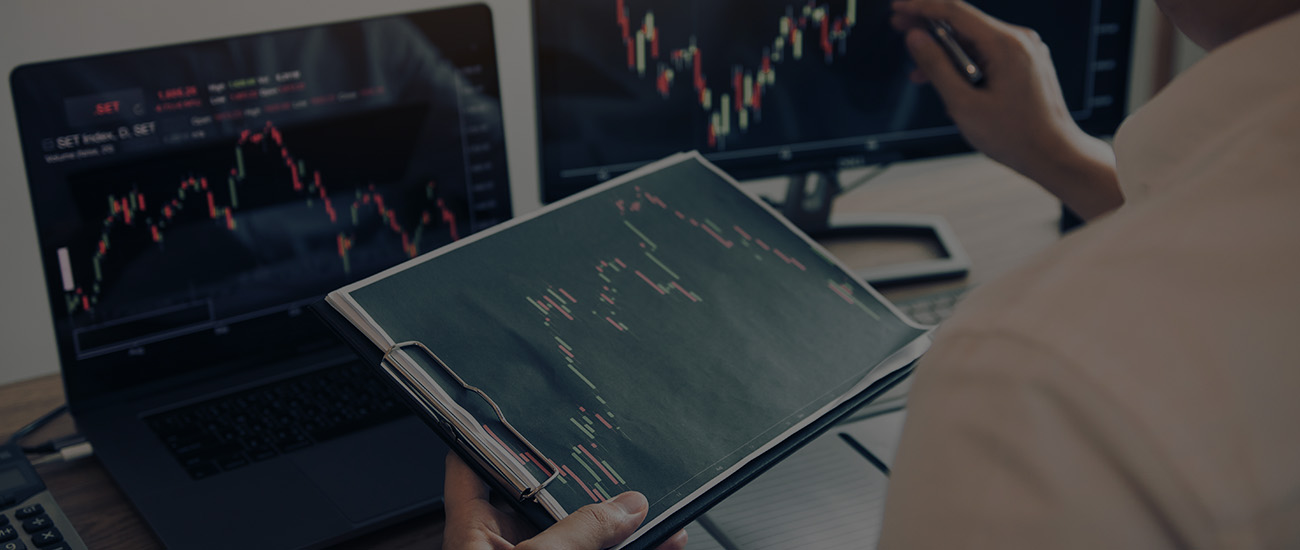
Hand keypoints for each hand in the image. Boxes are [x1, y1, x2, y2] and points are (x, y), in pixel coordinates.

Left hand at [442, 452, 687, 549]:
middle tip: (616, 462)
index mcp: (472, 533)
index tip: (514, 397)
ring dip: (621, 524)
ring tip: (657, 510)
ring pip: (583, 537)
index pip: (472, 462)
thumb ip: (579, 534)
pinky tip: (661, 543)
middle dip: (586, 484)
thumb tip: (625, 506)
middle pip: (543, 500)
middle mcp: (501, 549)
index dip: (488, 429)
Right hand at [891, 0, 1122, 219]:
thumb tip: (914, 37)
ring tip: (917, 70)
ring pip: (974, 41)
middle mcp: (1019, 40)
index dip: (921, 6)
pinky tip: (947, 82)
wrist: (1055, 155)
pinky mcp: (1026, 64)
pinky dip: (964, 63)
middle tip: (898, 26)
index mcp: (1005, 44)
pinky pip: (988, 54)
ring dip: (945, 52)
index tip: (898, 7)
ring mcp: (1025, 51)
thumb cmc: (1014, 136)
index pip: (955, 11)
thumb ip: (936, 66)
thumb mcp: (963, 104)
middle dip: (929, 26)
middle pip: (964, 23)